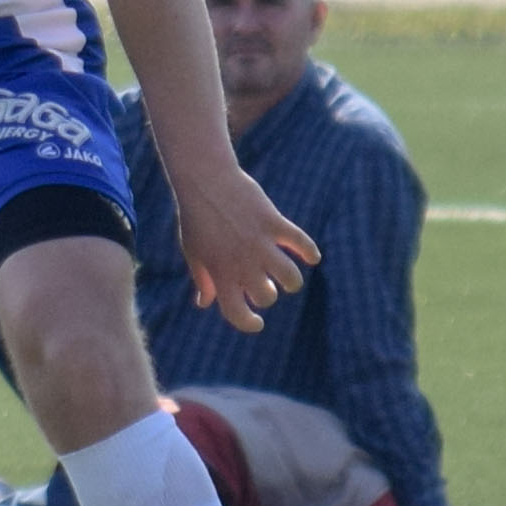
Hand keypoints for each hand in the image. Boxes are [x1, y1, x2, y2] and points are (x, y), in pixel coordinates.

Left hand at [172, 157, 318, 332]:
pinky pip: (300, 242)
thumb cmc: (196, 218)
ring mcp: (260, 244)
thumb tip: (205, 303)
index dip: (248, 323)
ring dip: (291, 281)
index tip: (256, 322)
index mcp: (221, 274)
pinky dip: (310, 251)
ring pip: (290, 277)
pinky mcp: (273, 223)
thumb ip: (203, 280)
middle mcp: (242, 263)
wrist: (205, 181)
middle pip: (267, 296)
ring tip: (287, 277)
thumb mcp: (193, 253)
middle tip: (265, 284)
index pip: (237, 313)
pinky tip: (311, 256)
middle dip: (268, 295)